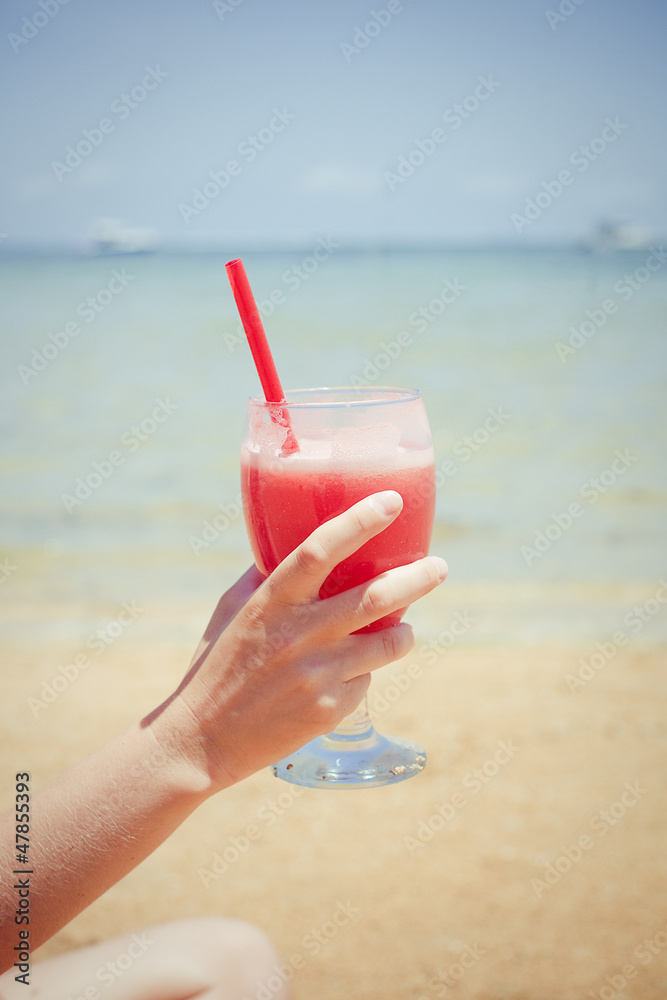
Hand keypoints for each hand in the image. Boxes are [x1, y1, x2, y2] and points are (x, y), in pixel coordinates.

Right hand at [148, 491, 446, 790]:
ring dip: (404, 631)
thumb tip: (291, 545)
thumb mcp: (231, 611)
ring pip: (389, 642)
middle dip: (418, 578)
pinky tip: (346, 675)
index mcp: (270, 602)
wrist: (201, 742)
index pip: (320, 549)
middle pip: (376, 596)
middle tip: (439, 566)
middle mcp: (298, 634)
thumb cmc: (214, 668)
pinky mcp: (330, 710)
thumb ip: (264, 577)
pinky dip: (365, 671)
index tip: (392, 502)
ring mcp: (317, 675)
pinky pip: (366, 679)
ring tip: (403, 627)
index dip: (359, 521)